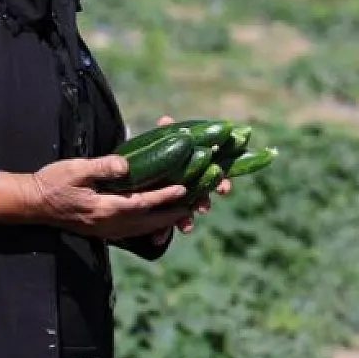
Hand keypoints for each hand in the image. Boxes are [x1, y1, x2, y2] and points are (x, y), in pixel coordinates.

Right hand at [18, 153, 194, 240]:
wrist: (31, 203)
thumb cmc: (52, 182)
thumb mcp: (75, 168)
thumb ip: (102, 167)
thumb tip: (126, 165)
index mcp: (104, 208)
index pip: (143, 202)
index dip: (165, 196)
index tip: (184, 189)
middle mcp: (108, 224)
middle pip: (148, 221)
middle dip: (171, 214)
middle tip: (193, 208)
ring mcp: (104, 230)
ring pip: (141, 229)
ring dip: (162, 223)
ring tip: (180, 215)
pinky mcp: (100, 231)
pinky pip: (130, 232)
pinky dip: (146, 228)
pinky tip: (154, 223)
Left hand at [146, 116, 228, 237]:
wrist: (133, 169)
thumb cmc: (155, 152)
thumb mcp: (159, 142)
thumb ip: (165, 133)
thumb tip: (165, 119)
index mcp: (196, 169)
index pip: (216, 175)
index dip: (223, 182)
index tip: (225, 189)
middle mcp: (190, 186)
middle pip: (203, 196)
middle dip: (204, 203)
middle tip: (203, 208)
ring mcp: (176, 200)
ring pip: (186, 212)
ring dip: (186, 220)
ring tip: (184, 226)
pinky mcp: (161, 212)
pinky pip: (164, 224)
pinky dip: (162, 232)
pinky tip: (157, 238)